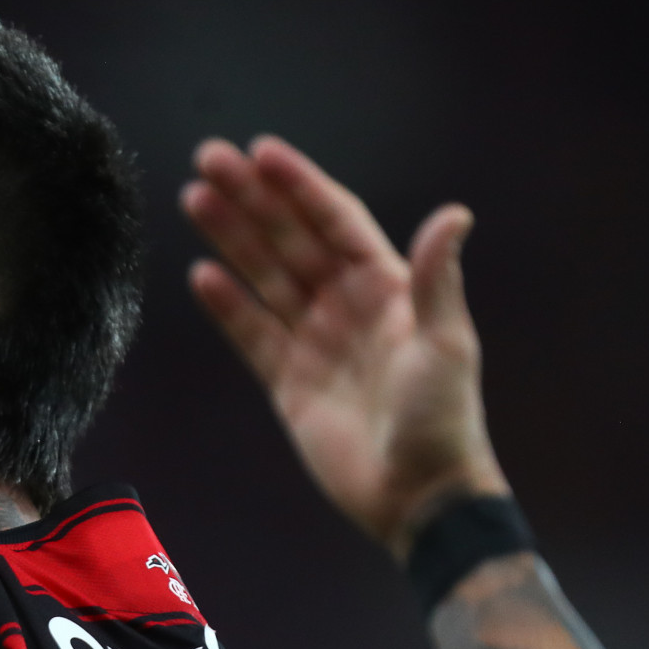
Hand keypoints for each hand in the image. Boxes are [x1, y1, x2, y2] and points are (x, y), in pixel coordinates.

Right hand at [182, 136, 509, 560]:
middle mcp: (346, 305)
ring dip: (230, 238)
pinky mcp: (287, 381)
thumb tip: (456, 214)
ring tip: (193, 198)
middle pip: (289, 239)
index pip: (334, 221)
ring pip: (263, 276)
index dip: (299, 186)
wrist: (417, 495)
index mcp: (387, 287)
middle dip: (250, 199)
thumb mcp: (446, 343)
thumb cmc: (442, 418)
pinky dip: (226, 304)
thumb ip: (438, 278)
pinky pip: (251, 333)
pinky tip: (201, 273)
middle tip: (209, 159)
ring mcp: (313, 341)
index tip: (261, 152)